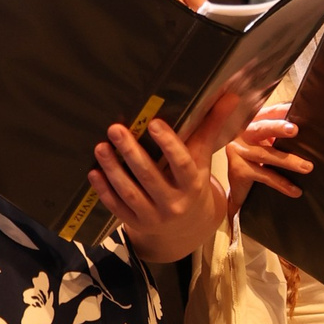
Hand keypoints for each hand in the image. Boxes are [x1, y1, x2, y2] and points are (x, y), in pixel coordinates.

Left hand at [86, 113, 224, 262]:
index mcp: (193, 184)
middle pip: (150, 176)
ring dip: (113, 170)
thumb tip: (230, 97)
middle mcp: (174, 203)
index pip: (182, 163)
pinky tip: (94, 173)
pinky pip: (117, 208)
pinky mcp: (136, 223)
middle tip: (115, 129)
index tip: (154, 122)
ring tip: (101, 147)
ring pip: (130, 192)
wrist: (188, 227)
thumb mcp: (204, 159)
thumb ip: (211, 128)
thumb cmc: (194, 184)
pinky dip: (104, 191)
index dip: (169, 144)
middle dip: (131, 152)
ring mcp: (154, 216)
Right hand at [225, 107, 312, 219]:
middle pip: (261, 129)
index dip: (283, 110)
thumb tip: (310, 129)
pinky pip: (264, 175)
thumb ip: (281, 133)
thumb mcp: (268, 141)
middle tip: (294, 130)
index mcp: (253, 122)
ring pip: (265, 155)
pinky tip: (295, 190)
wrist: (239, 185)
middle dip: (278, 128)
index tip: (297, 109)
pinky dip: (281, 183)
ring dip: (288, 161)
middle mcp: (242, 133)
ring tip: (307, 167)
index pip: (270, 113)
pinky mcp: (238, 170)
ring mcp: (237, 151)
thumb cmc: (258, 158)